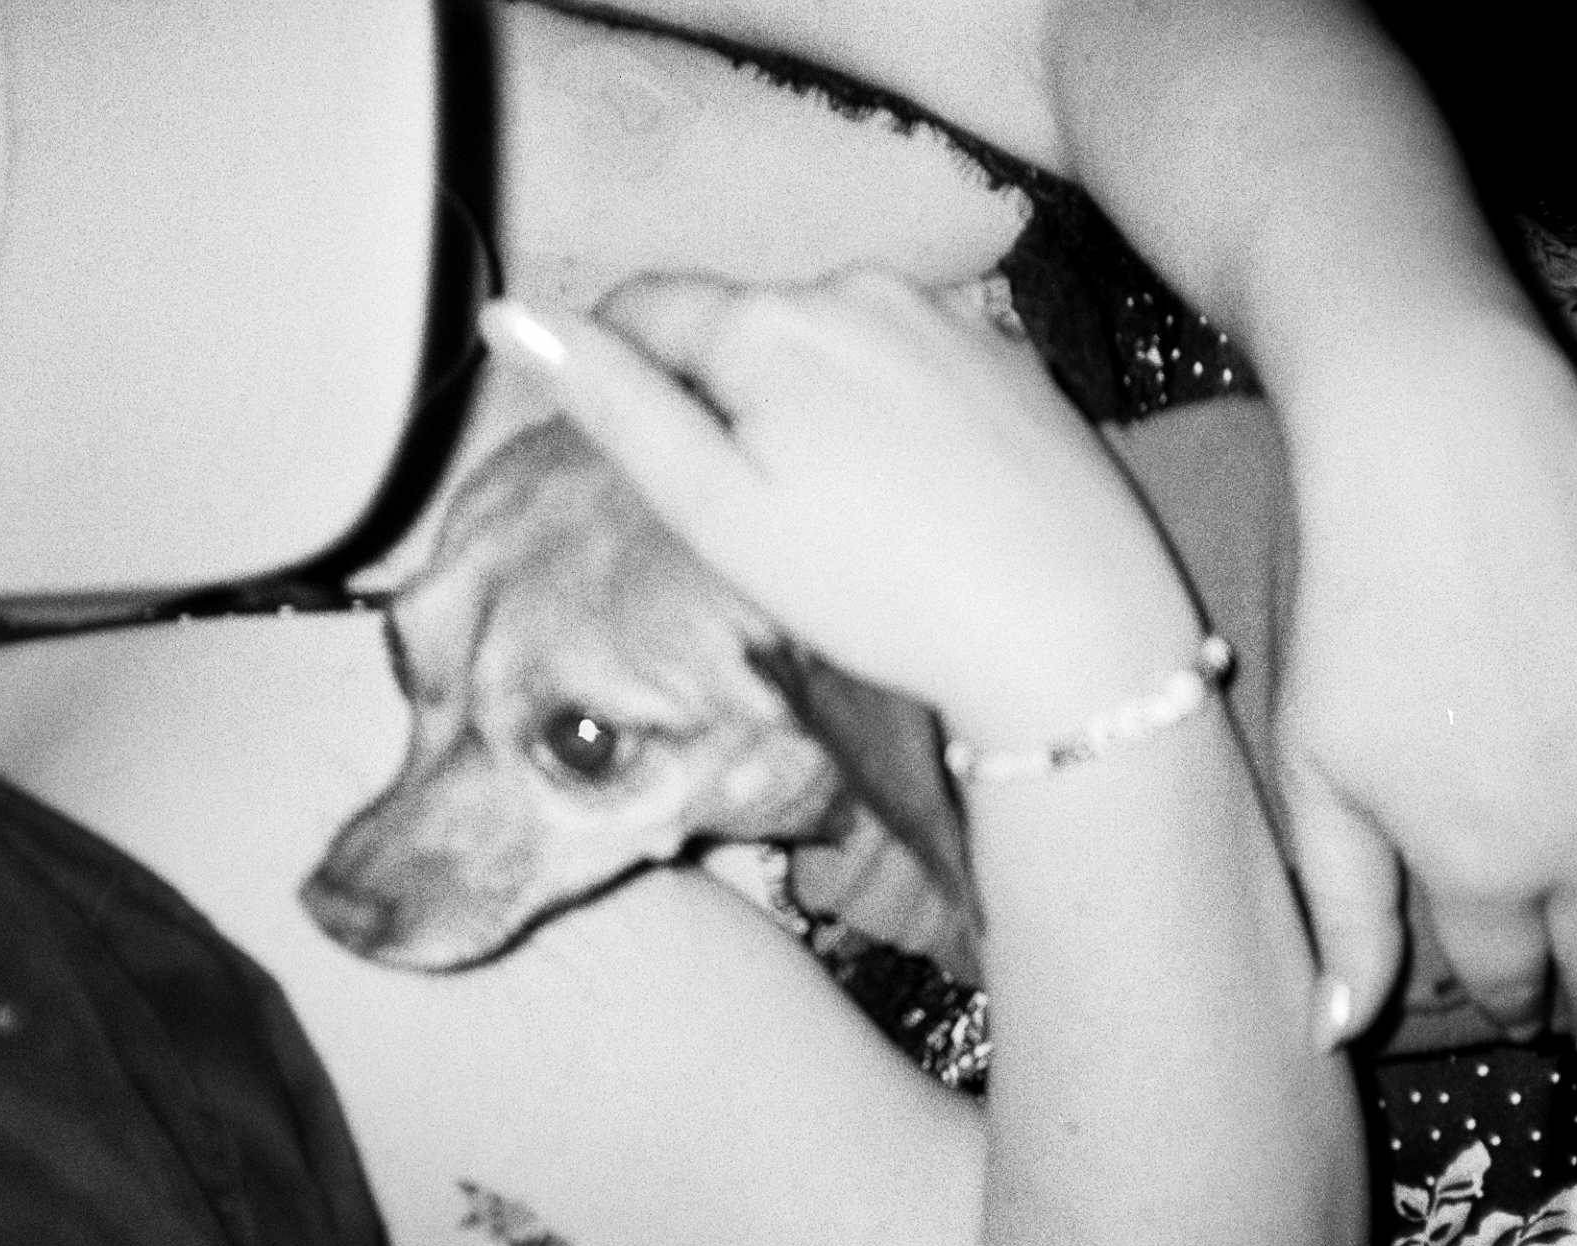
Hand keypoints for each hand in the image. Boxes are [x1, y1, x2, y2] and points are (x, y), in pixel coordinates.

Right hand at [481, 271, 1201, 744]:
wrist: (1067, 623)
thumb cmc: (877, 585)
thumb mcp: (717, 509)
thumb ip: (613, 405)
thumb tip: (509, 317)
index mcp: (769, 321)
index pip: (645, 307)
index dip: (616, 374)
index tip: (638, 459)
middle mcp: (857, 290)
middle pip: (743, 327)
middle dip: (722, 395)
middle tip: (749, 518)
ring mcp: (945, 319)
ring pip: (829, 348)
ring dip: (807, 404)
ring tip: (840, 518)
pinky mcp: (1011, 361)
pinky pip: (910, 371)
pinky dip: (887, 417)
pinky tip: (914, 502)